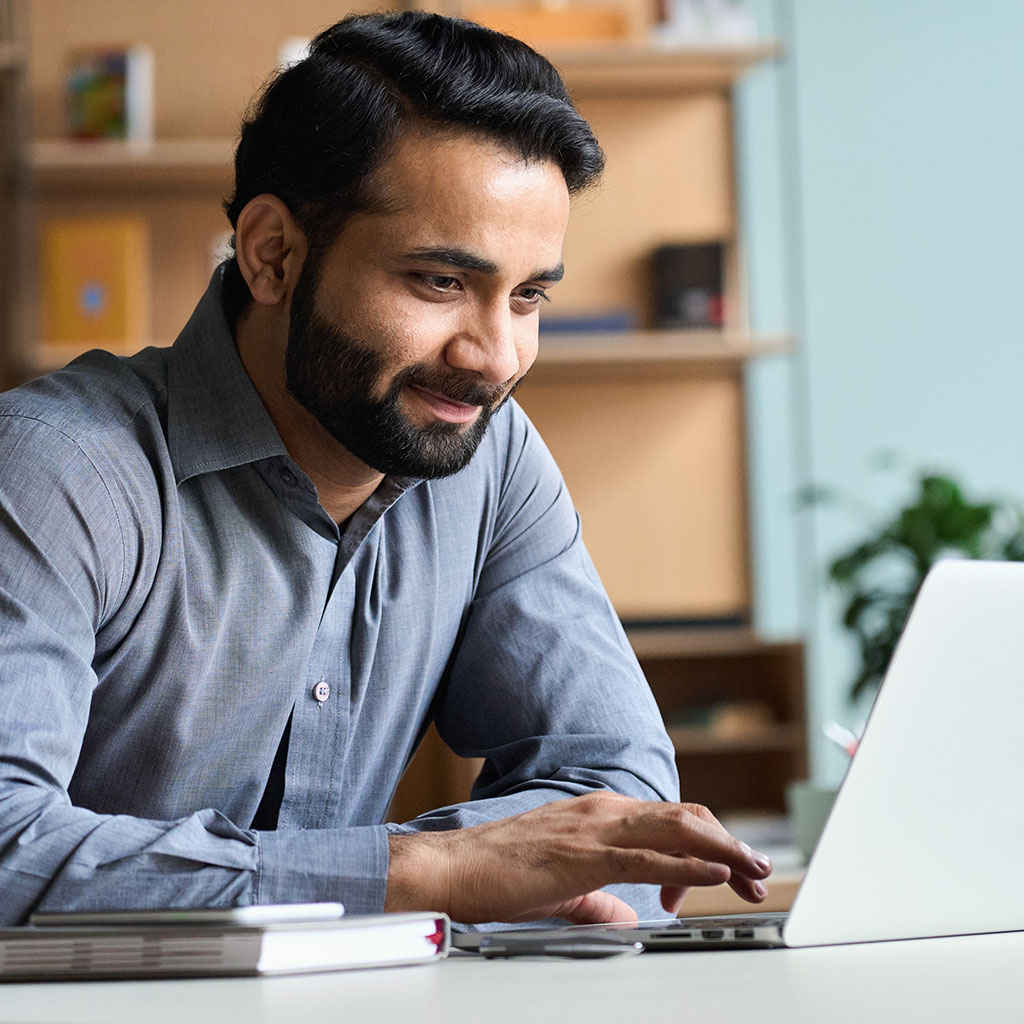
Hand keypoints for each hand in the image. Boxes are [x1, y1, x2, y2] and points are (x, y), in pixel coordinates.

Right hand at [384, 791, 771, 923]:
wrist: (452, 868)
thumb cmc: (498, 873)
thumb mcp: (562, 887)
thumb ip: (599, 899)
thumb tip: (628, 916)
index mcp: (598, 814)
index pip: (669, 821)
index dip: (707, 844)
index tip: (727, 874)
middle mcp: (603, 811)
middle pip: (685, 819)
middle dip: (728, 844)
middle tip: (758, 872)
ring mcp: (595, 828)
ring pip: (676, 830)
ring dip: (722, 850)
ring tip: (754, 869)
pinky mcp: (584, 855)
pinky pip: (648, 857)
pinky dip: (689, 864)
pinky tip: (715, 874)